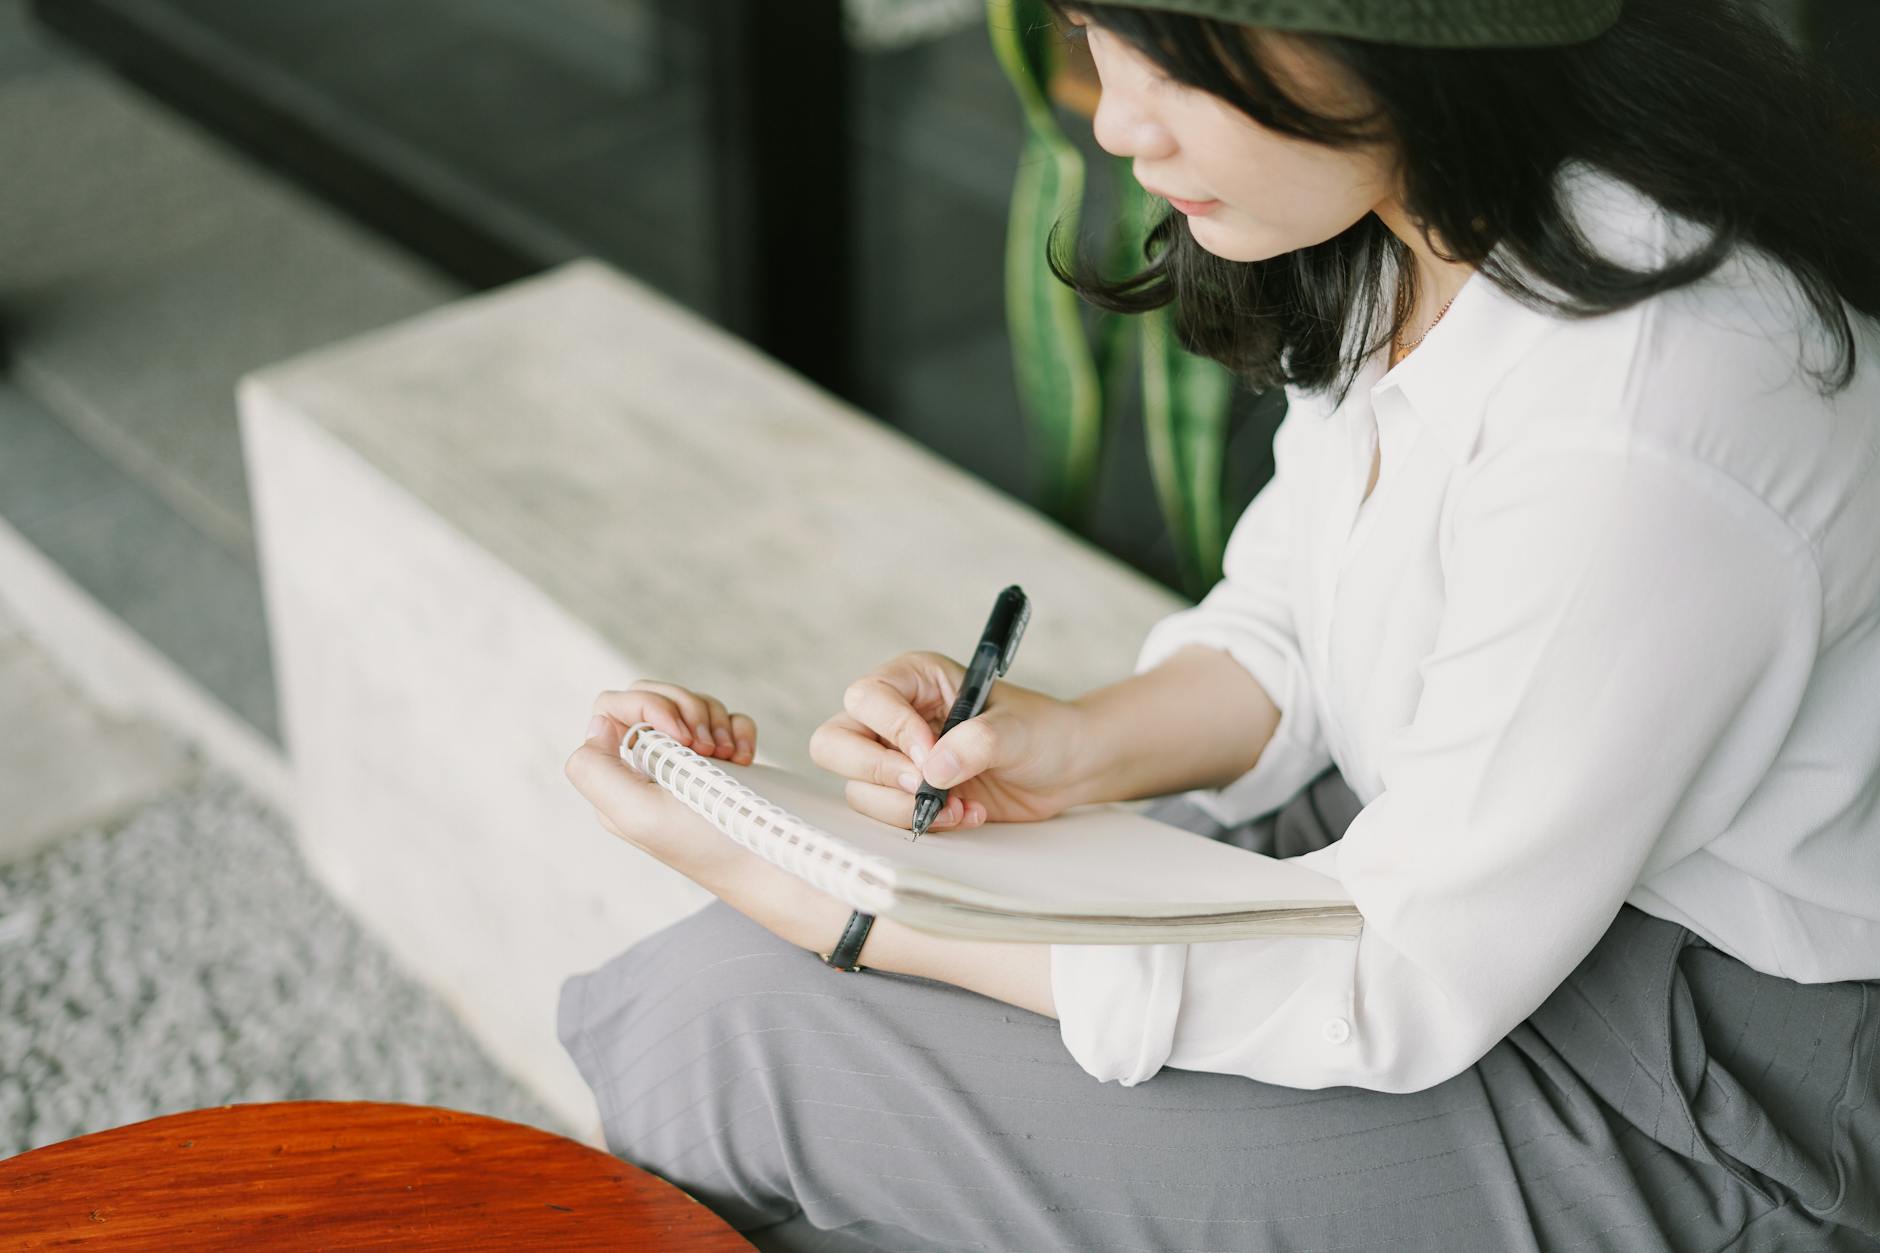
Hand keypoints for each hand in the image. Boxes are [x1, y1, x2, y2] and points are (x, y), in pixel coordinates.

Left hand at [563, 681, 759, 882]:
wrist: (776, 862)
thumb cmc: (710, 845)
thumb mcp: (638, 814)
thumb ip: (596, 770)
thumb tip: (598, 725)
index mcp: (619, 781)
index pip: (613, 709)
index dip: (649, 708)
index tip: (684, 739)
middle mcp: (647, 769)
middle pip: (651, 697)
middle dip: (687, 710)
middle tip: (708, 749)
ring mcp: (686, 762)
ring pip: (690, 704)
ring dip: (715, 722)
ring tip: (728, 758)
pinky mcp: (722, 760)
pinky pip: (725, 718)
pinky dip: (738, 730)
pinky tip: (745, 760)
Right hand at [810, 650, 1091, 832]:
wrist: (1066, 769)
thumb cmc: (1042, 730)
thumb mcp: (1017, 729)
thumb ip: (977, 742)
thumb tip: (932, 770)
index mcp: (913, 679)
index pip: (867, 698)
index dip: (892, 730)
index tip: (931, 755)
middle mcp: (893, 717)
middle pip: (834, 743)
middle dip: (875, 772)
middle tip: (922, 787)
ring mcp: (895, 759)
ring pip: (857, 788)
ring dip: (906, 807)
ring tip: (960, 805)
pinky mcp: (906, 796)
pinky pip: (886, 816)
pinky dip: (922, 823)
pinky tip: (965, 814)